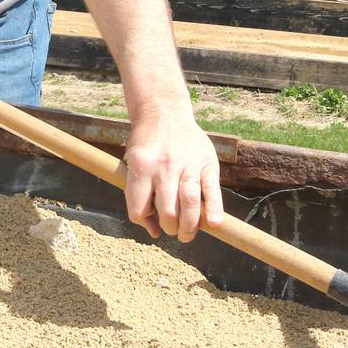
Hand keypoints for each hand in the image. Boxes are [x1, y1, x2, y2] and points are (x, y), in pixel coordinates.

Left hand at [123, 108, 223, 242]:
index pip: (139, 210)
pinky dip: (214, 210)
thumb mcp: (133, 164)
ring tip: (187, 234)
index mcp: (141, 167)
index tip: (152, 221)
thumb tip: (153, 232)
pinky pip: (212, 190)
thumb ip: (138, 195)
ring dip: (190, 227)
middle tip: (173, 230)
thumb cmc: (147, 145)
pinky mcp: (207, 163)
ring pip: (190, 204)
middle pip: (168, 212)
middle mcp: (164, 166)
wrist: (165, 113)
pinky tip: (214, 224)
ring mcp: (187, 164)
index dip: (145, 222)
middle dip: (170, 228)